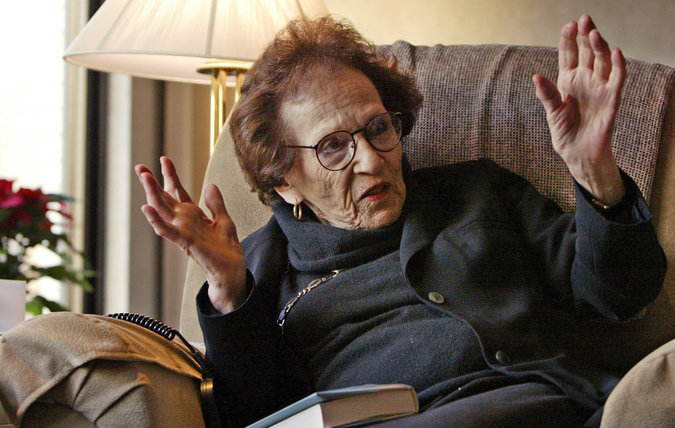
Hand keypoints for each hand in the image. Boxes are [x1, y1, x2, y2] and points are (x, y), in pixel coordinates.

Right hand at [136, 156, 246, 313]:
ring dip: (152, 193)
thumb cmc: (226, 247)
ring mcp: (182, 230)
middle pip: (164, 198)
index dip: (170, 175)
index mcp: (192, 214)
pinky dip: (156, 220)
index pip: (177, 191)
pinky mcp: (184, 241)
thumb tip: (210, 185)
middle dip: (152, 182)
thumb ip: (216, 203)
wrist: (231, 268)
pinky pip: (166, 230)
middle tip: (139, 166)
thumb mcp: (224, 219)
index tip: (163, 158)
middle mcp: (183, 221)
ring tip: (143, 177)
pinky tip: (146, 208)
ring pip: (162, 209)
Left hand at [533, 14, 625, 204]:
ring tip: (594, 33)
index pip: (569, 55)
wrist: (579, 153)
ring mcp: (599, 88)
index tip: (568, 26)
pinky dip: (618, 65)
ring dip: (599, 47)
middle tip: (585, 19)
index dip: (569, 40)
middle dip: (585, 36)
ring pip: (602, 61)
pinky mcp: (612, 99)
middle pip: (587, 53)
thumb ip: (547, 94)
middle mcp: (585, 80)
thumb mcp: (552, 112)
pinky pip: (617, 78)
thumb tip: (536, 77)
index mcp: (568, 81)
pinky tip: (615, 52)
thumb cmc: (565, 132)